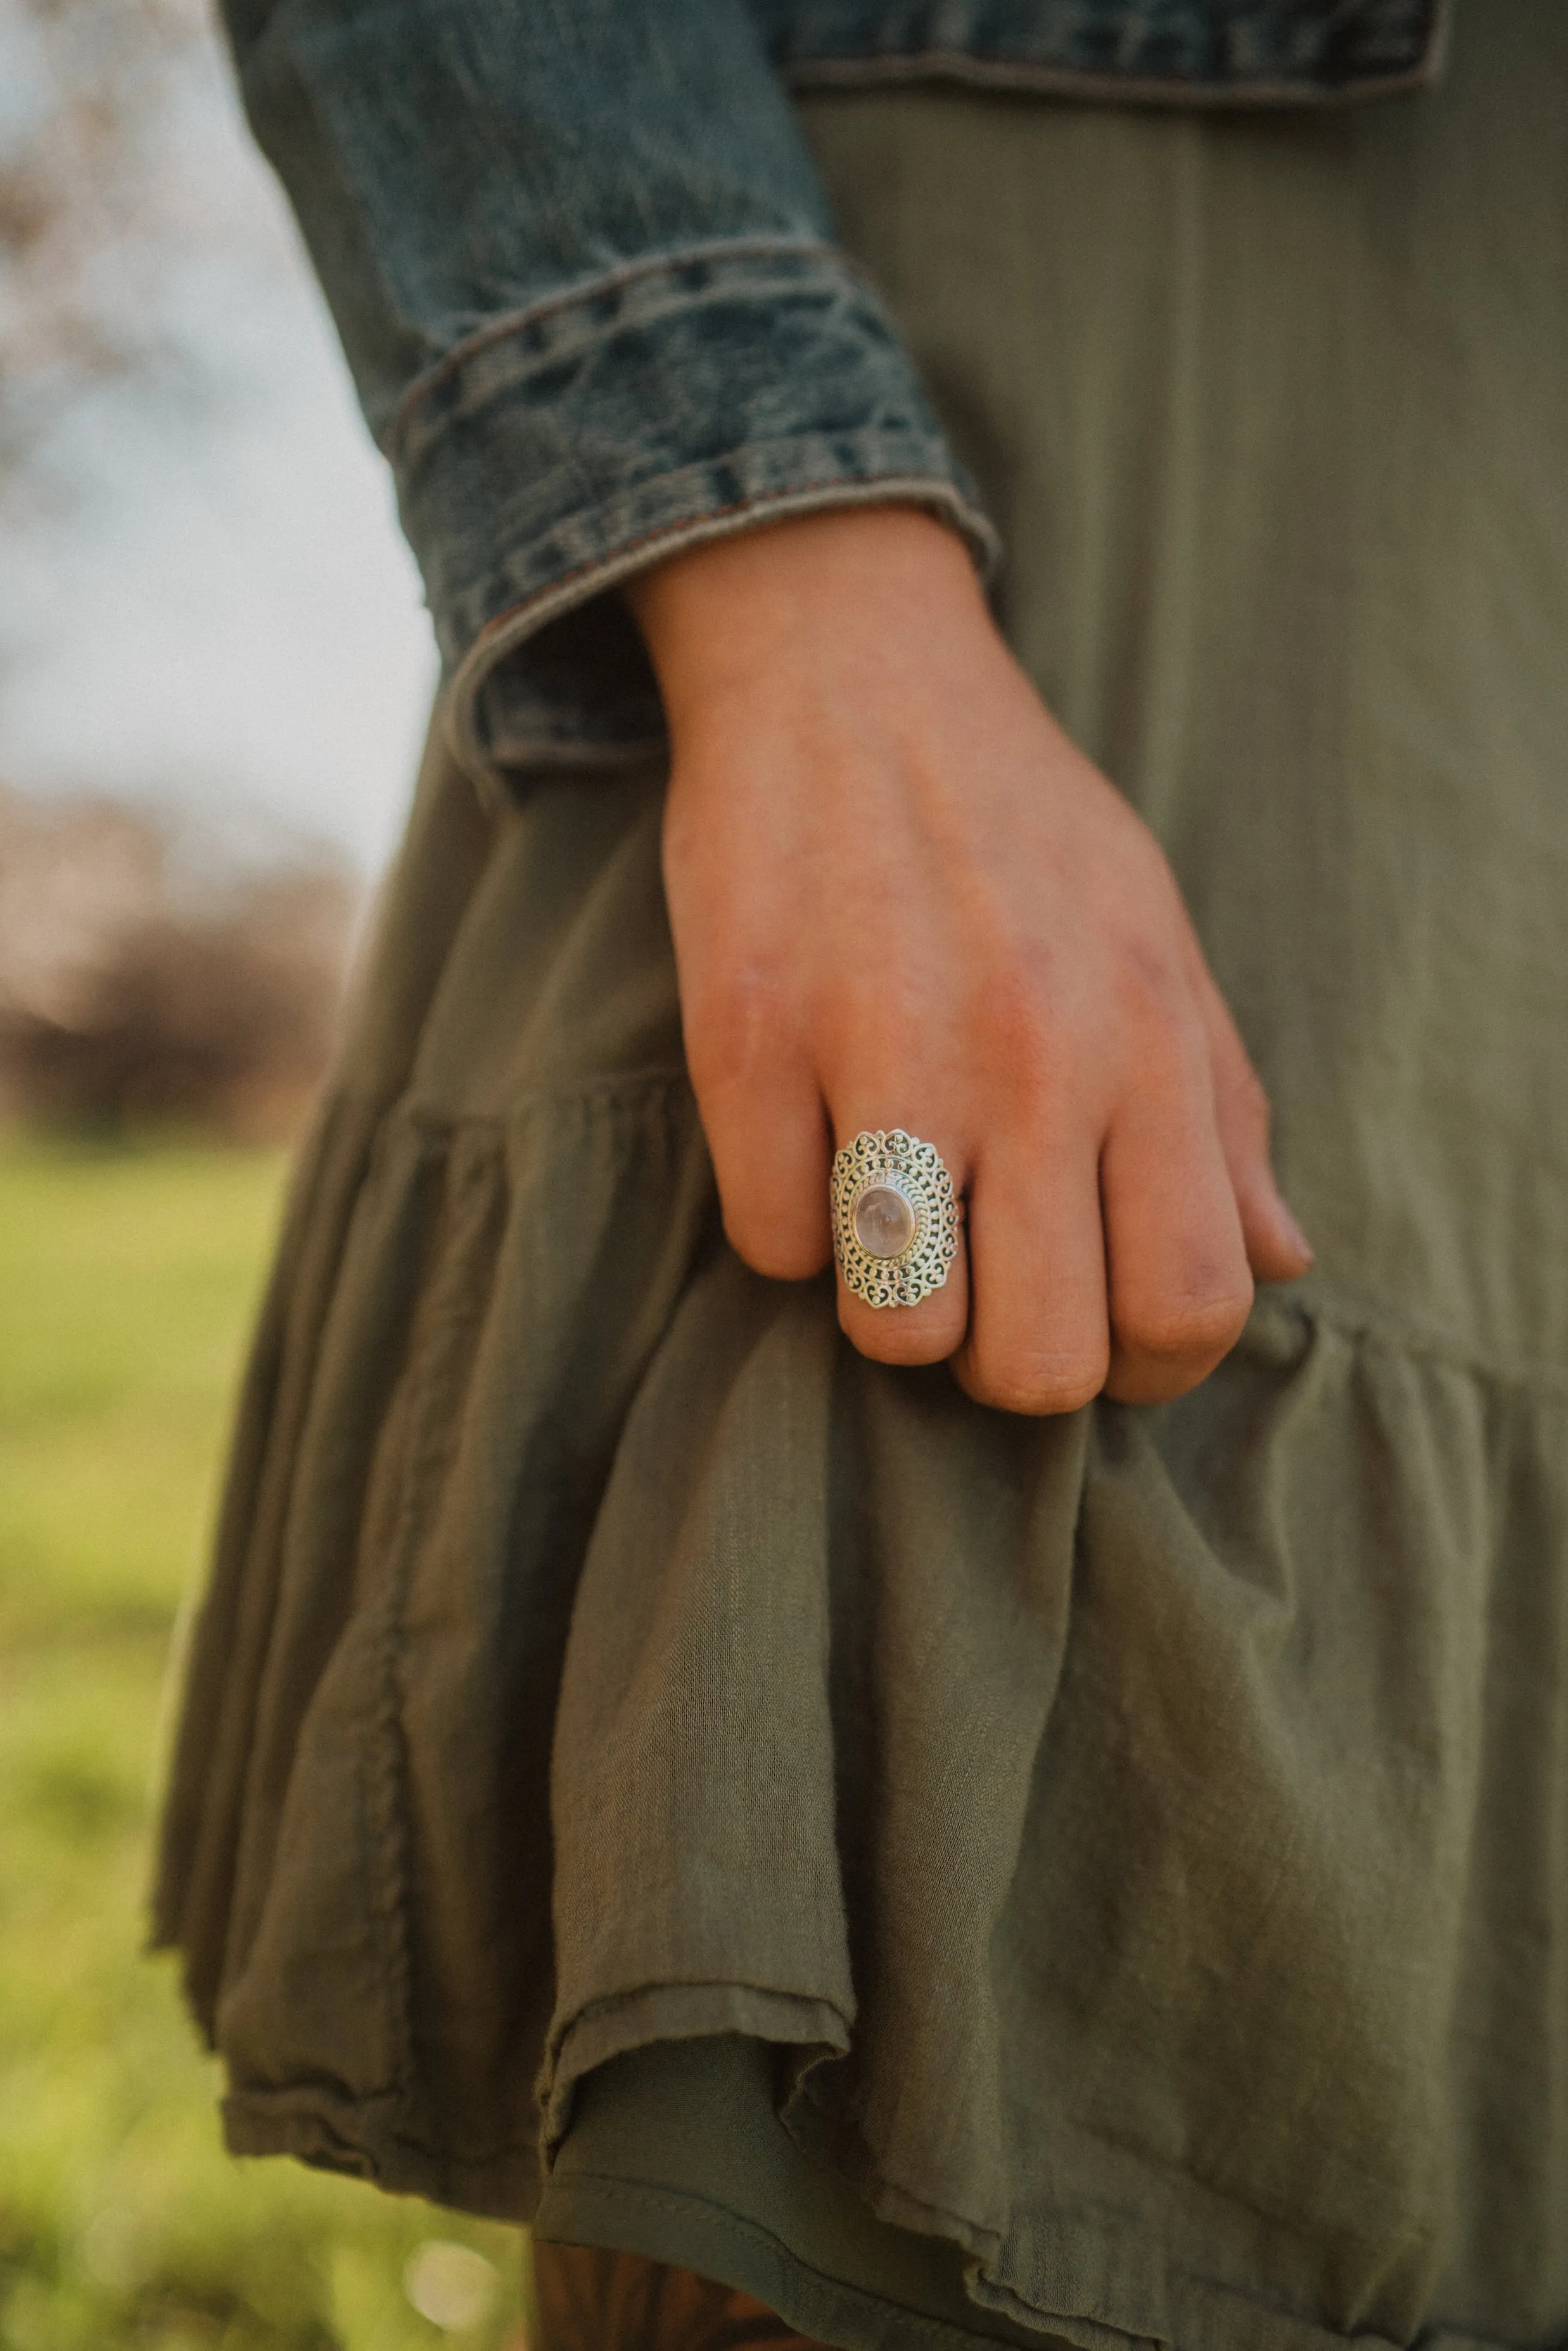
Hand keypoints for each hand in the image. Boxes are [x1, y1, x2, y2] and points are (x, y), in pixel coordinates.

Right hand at [626, 506, 1310, 1412]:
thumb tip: (1283, 1265)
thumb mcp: (1159, 943)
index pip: (1188, 1305)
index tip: (1102, 1338)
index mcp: (1145, 1039)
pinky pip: (769, 1242)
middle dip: (1007, 1364)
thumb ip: (1227, 1113)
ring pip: (895, 1326)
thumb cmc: (1018, 826)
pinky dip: (788, 1221)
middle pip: (1036, 1361)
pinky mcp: (744, 1033)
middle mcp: (1027, 1054)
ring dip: (890, 1306)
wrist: (850, 668)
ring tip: (892, 1221)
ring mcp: (879, 1046)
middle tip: (984, 1291)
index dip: (1149, 1367)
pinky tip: (806, 1141)